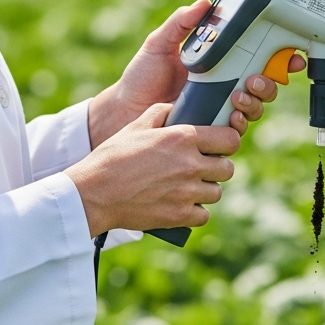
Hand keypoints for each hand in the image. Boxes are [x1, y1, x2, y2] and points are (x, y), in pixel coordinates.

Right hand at [65, 103, 240, 235]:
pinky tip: (181, 204)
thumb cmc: (112, 157)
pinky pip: (203, 214)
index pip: (230, 139)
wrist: (94, 193)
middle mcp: (191, 164)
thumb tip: (176, 108)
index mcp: (183, 138)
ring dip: (205, 189)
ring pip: (217, 192)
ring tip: (187, 186)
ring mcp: (187, 192)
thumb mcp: (136, 126)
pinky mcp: (181, 216)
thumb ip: (161, 112)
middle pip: (228, 168)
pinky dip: (194, 211)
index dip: (226, 142)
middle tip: (200, 168)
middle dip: (216, 167)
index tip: (218, 145)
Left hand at [87, 0, 304, 145]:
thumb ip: (181, 24)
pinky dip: (240, 122)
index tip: (291, 54)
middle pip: (266, 84)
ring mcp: (221, 107)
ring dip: (256, 102)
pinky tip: (232, 116)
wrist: (124, 110)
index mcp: (220, 61)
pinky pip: (237, 129)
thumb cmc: (142, 76)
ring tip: (239, 95)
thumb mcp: (160, 44)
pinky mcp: (212, 129)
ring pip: (256, 107)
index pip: (257, 56)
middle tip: (256, 78)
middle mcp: (226, 84)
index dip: (280, 55)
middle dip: (271, 81)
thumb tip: (204, 3)